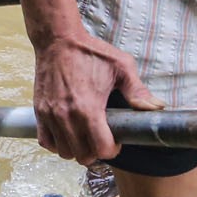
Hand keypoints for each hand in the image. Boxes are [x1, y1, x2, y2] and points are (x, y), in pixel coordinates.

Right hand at [32, 30, 163, 165]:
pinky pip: (46, 142)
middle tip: (101, 138)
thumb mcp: (121, 66)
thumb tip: (157, 107)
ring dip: (76, 149)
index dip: (112, 149)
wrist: (57, 40)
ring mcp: (51, 115)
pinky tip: (67, 133)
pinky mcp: (40, 112)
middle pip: (83, 156)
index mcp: (89, 108)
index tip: (115, 139)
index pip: (101, 149)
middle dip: (95, 152)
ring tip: (84, 136)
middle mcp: (67, 116)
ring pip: (64, 152)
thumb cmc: (90, 52)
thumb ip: (138, 91)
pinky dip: (57, 143)